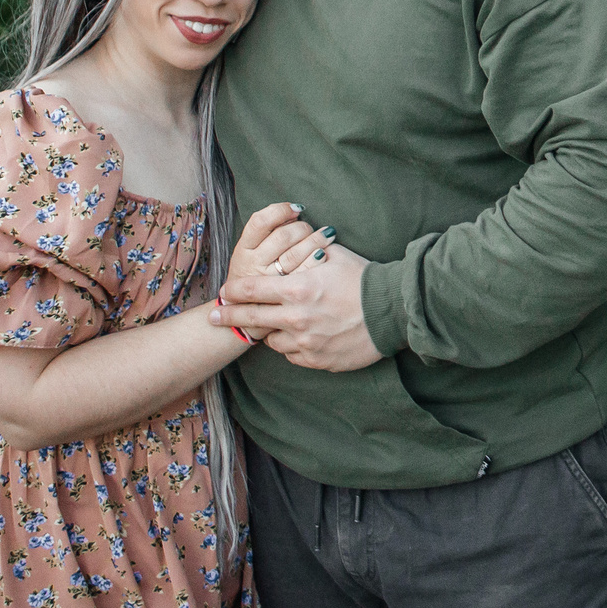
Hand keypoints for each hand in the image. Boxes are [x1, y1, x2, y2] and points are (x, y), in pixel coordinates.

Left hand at [213, 238, 381, 372]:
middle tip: (214, 317)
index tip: (223, 293)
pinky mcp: (317, 360)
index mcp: (297, 289)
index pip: (251, 290)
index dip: (233, 292)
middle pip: (250, 318)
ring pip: (272, 340)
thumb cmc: (364, 279)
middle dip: (228, 316)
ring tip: (273, 326)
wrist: (392, 311)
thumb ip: (306, 253)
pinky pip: (293, 355)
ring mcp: (305, 342)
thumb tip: (292, 248)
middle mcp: (296, 318)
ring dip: (270, 331)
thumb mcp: (334, 256)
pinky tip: (298, 338)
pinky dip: (292, 346)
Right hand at [227, 203, 329, 287]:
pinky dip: (318, 258)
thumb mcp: (250, 256)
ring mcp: (269, 281)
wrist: (242, 316)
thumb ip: (266, 236)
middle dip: (301, 227)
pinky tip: (324, 253)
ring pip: (296, 253)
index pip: (259, 222)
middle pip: (282, 236)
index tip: (296, 209)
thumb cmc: (254, 279)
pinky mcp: (285, 295)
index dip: (280, 210)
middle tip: (309, 228)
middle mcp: (253, 265)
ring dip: (315, 239)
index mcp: (242, 251)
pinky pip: (305, 272)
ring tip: (325, 235)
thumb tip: (294, 211)